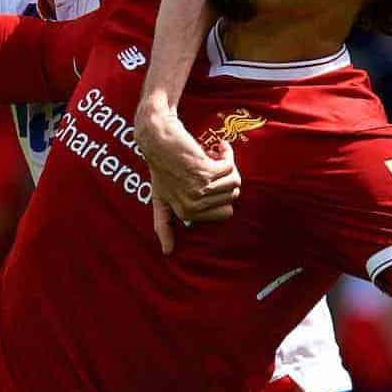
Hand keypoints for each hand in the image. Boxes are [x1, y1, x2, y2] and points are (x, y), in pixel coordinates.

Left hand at [136, 104, 240, 253]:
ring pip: (233, 181)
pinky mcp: (205, 171)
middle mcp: (192, 204)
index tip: (211, 178)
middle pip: (232, 196)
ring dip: (228, 165)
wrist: (158, 138)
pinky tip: (218, 147)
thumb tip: (166, 252)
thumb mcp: (159, 199)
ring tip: (213, 155)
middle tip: (212, 165)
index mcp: (186, 213)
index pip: (225, 212)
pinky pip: (230, 167)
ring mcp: (199, 188)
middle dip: (227, 178)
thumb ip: (163, 224)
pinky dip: (227, 153)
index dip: (222, 193)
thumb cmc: (161, 167)